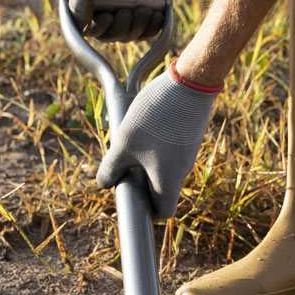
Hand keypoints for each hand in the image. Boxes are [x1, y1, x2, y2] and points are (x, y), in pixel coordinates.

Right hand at [69, 0, 185, 41]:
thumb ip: (77, 2)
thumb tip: (81, 28)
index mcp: (87, 2)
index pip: (87, 31)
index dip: (99, 28)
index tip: (108, 16)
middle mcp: (104, 11)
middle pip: (108, 36)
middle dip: (121, 26)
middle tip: (129, 9)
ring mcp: (124, 16)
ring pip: (127, 37)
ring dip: (138, 24)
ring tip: (145, 6)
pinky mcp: (143, 20)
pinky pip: (146, 35)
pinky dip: (151, 26)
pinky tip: (155, 11)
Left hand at [96, 66, 218, 218]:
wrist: (190, 82)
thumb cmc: (155, 117)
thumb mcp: (124, 143)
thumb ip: (112, 167)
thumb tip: (104, 183)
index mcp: (169, 180)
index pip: (164, 211)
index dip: (148, 211)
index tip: (132, 199)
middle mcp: (183, 170)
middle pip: (162, 188)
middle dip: (142, 182)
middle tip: (124, 166)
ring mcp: (188, 152)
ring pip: (165, 167)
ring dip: (147, 161)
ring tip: (132, 139)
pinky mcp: (190, 135)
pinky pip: (171, 150)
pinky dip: (157, 145)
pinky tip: (146, 124)